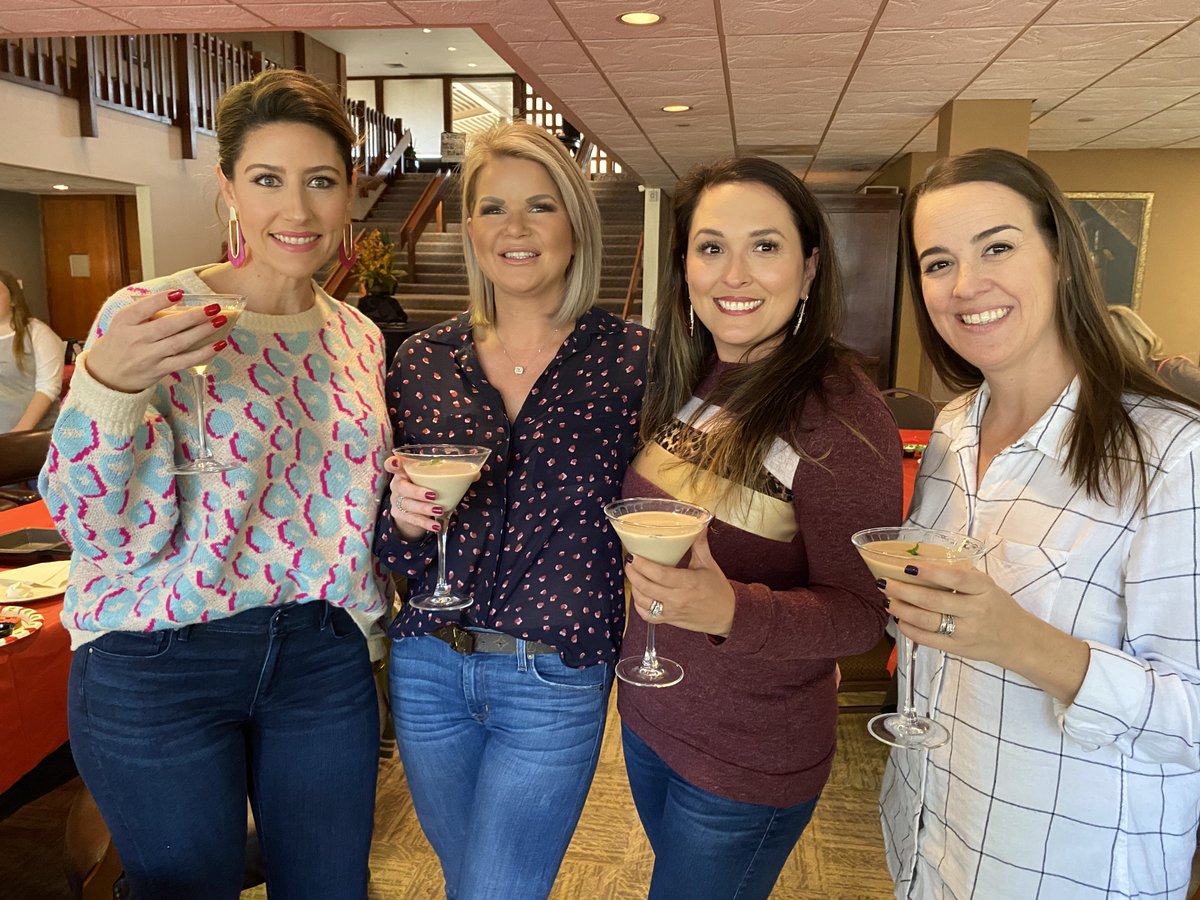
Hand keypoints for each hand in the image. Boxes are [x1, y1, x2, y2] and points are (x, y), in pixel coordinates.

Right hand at [85, 290, 224, 392]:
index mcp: (124, 322)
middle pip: (167, 326)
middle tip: (213, 308)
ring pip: (178, 343)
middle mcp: (135, 339)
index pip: (143, 308)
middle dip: (192, 316)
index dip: (161, 300)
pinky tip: (217, 345)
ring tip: (219, 321)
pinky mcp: (158, 370)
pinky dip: (202, 354)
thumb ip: (143, 311)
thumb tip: (176, 298)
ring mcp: (147, 356)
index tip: (179, 293)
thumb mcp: (121, 323)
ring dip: (202, 332)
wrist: (105, 376)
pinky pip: (184, 361)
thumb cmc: (119, 344)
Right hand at [384, 455, 446, 541]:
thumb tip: (476, 474)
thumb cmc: (424, 487)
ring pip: (407, 505)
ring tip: (440, 510)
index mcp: (404, 471)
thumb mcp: (434, 479)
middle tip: (433, 495)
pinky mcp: (399, 516)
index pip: (392, 465)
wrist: (412, 508)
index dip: (392, 463)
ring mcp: (396, 501)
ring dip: (425, 508)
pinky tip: (435, 526)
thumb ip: (452, 474)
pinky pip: (412, 520)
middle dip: (417, 492)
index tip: (396, 462)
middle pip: (401, 487)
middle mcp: (397, 485)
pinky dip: (425, 523)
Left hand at [624, 528, 735, 636]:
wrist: (729, 616)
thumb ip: (699, 544)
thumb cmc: (719, 590)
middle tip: (629, 561)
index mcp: (688, 582)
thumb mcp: (709, 564)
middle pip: (646, 587)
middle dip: (632, 573)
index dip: (643, 565)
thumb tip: (699, 524)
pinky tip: (640, 594)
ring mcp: (672, 611)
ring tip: (633, 574)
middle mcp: (677, 598)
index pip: (659, 574)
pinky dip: (638, 605)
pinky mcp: (670, 620)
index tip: (633, 555)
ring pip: (643, 601)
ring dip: (634, 587)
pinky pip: (647, 616)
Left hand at [877, 560, 1029, 663]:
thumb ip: (961, 575)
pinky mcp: (957, 649)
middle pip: (932, 601)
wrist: (1019, 641)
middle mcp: (975, 611)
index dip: (930, 572)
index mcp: (983, 590)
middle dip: (903, 591)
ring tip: (888, 600)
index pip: (955, 578)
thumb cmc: (998, 607)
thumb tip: (925, 563)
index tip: (908, 566)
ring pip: (926, 621)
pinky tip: (899, 619)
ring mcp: (965, 632)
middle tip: (884, 583)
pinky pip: (927, 639)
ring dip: (901, 609)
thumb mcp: (987, 585)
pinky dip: (909, 629)